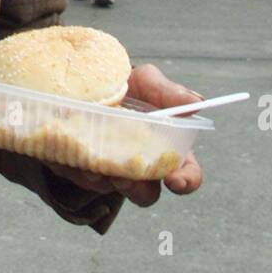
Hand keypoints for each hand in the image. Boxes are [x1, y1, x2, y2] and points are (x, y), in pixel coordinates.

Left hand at [44, 64, 203, 206]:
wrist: (81, 79)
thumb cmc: (126, 84)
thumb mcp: (147, 81)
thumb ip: (170, 92)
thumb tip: (197, 102)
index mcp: (166, 147)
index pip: (187, 173)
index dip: (186, 180)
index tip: (176, 180)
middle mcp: (140, 165)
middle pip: (147, 194)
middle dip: (138, 191)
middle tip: (126, 179)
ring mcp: (111, 171)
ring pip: (111, 189)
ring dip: (104, 181)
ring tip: (96, 167)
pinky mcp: (82, 169)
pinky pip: (81, 178)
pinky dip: (79, 169)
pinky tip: (74, 154)